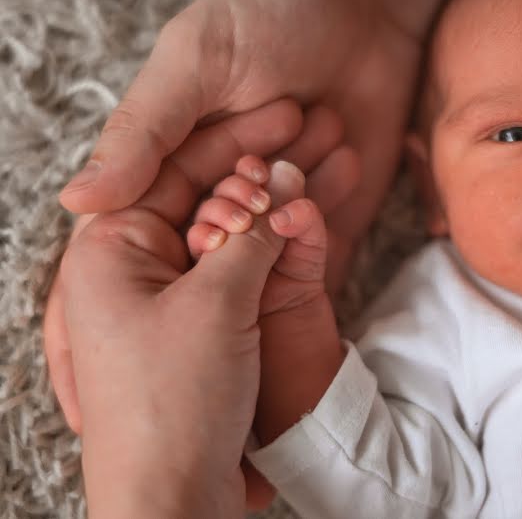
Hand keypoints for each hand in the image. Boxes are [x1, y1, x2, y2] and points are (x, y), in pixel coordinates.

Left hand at [44, 100, 356, 511]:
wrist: (181, 501)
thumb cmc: (171, 404)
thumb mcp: (213, 305)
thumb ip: (248, 240)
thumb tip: (284, 193)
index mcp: (114, 248)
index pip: (176, 168)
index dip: (236, 136)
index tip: (285, 108)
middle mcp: (146, 265)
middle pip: (213, 193)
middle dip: (269, 161)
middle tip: (320, 126)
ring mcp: (185, 296)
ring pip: (242, 229)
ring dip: (288, 195)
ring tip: (340, 155)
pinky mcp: (218, 325)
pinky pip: (256, 267)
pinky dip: (290, 239)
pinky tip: (326, 209)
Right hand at [58, 0, 420, 287]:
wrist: (370, 3)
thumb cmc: (271, 13)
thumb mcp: (196, 57)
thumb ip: (146, 128)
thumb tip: (77, 199)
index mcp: (171, 162)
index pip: (159, 221)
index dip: (182, 226)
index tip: (212, 214)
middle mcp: (221, 192)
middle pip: (218, 246)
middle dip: (243, 227)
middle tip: (267, 188)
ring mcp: (278, 207)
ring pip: (272, 252)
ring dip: (293, 216)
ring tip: (312, 157)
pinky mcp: (332, 212)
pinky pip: (325, 245)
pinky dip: (331, 225)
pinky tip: (347, 161)